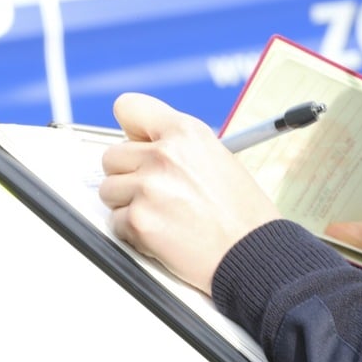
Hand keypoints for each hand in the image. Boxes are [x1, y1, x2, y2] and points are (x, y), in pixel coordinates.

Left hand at [98, 92, 279, 294]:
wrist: (252, 253)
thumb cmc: (244, 215)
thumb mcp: (219, 160)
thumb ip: (178, 148)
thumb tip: (146, 148)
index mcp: (186, 133)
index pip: (129, 107)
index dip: (132, 130)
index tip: (137, 143)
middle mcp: (164, 155)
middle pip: (112, 156)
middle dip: (129, 175)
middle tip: (156, 192)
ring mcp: (148, 188)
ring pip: (109, 190)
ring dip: (129, 204)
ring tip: (164, 215)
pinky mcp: (138, 221)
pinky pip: (115, 222)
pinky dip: (134, 231)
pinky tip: (163, 233)